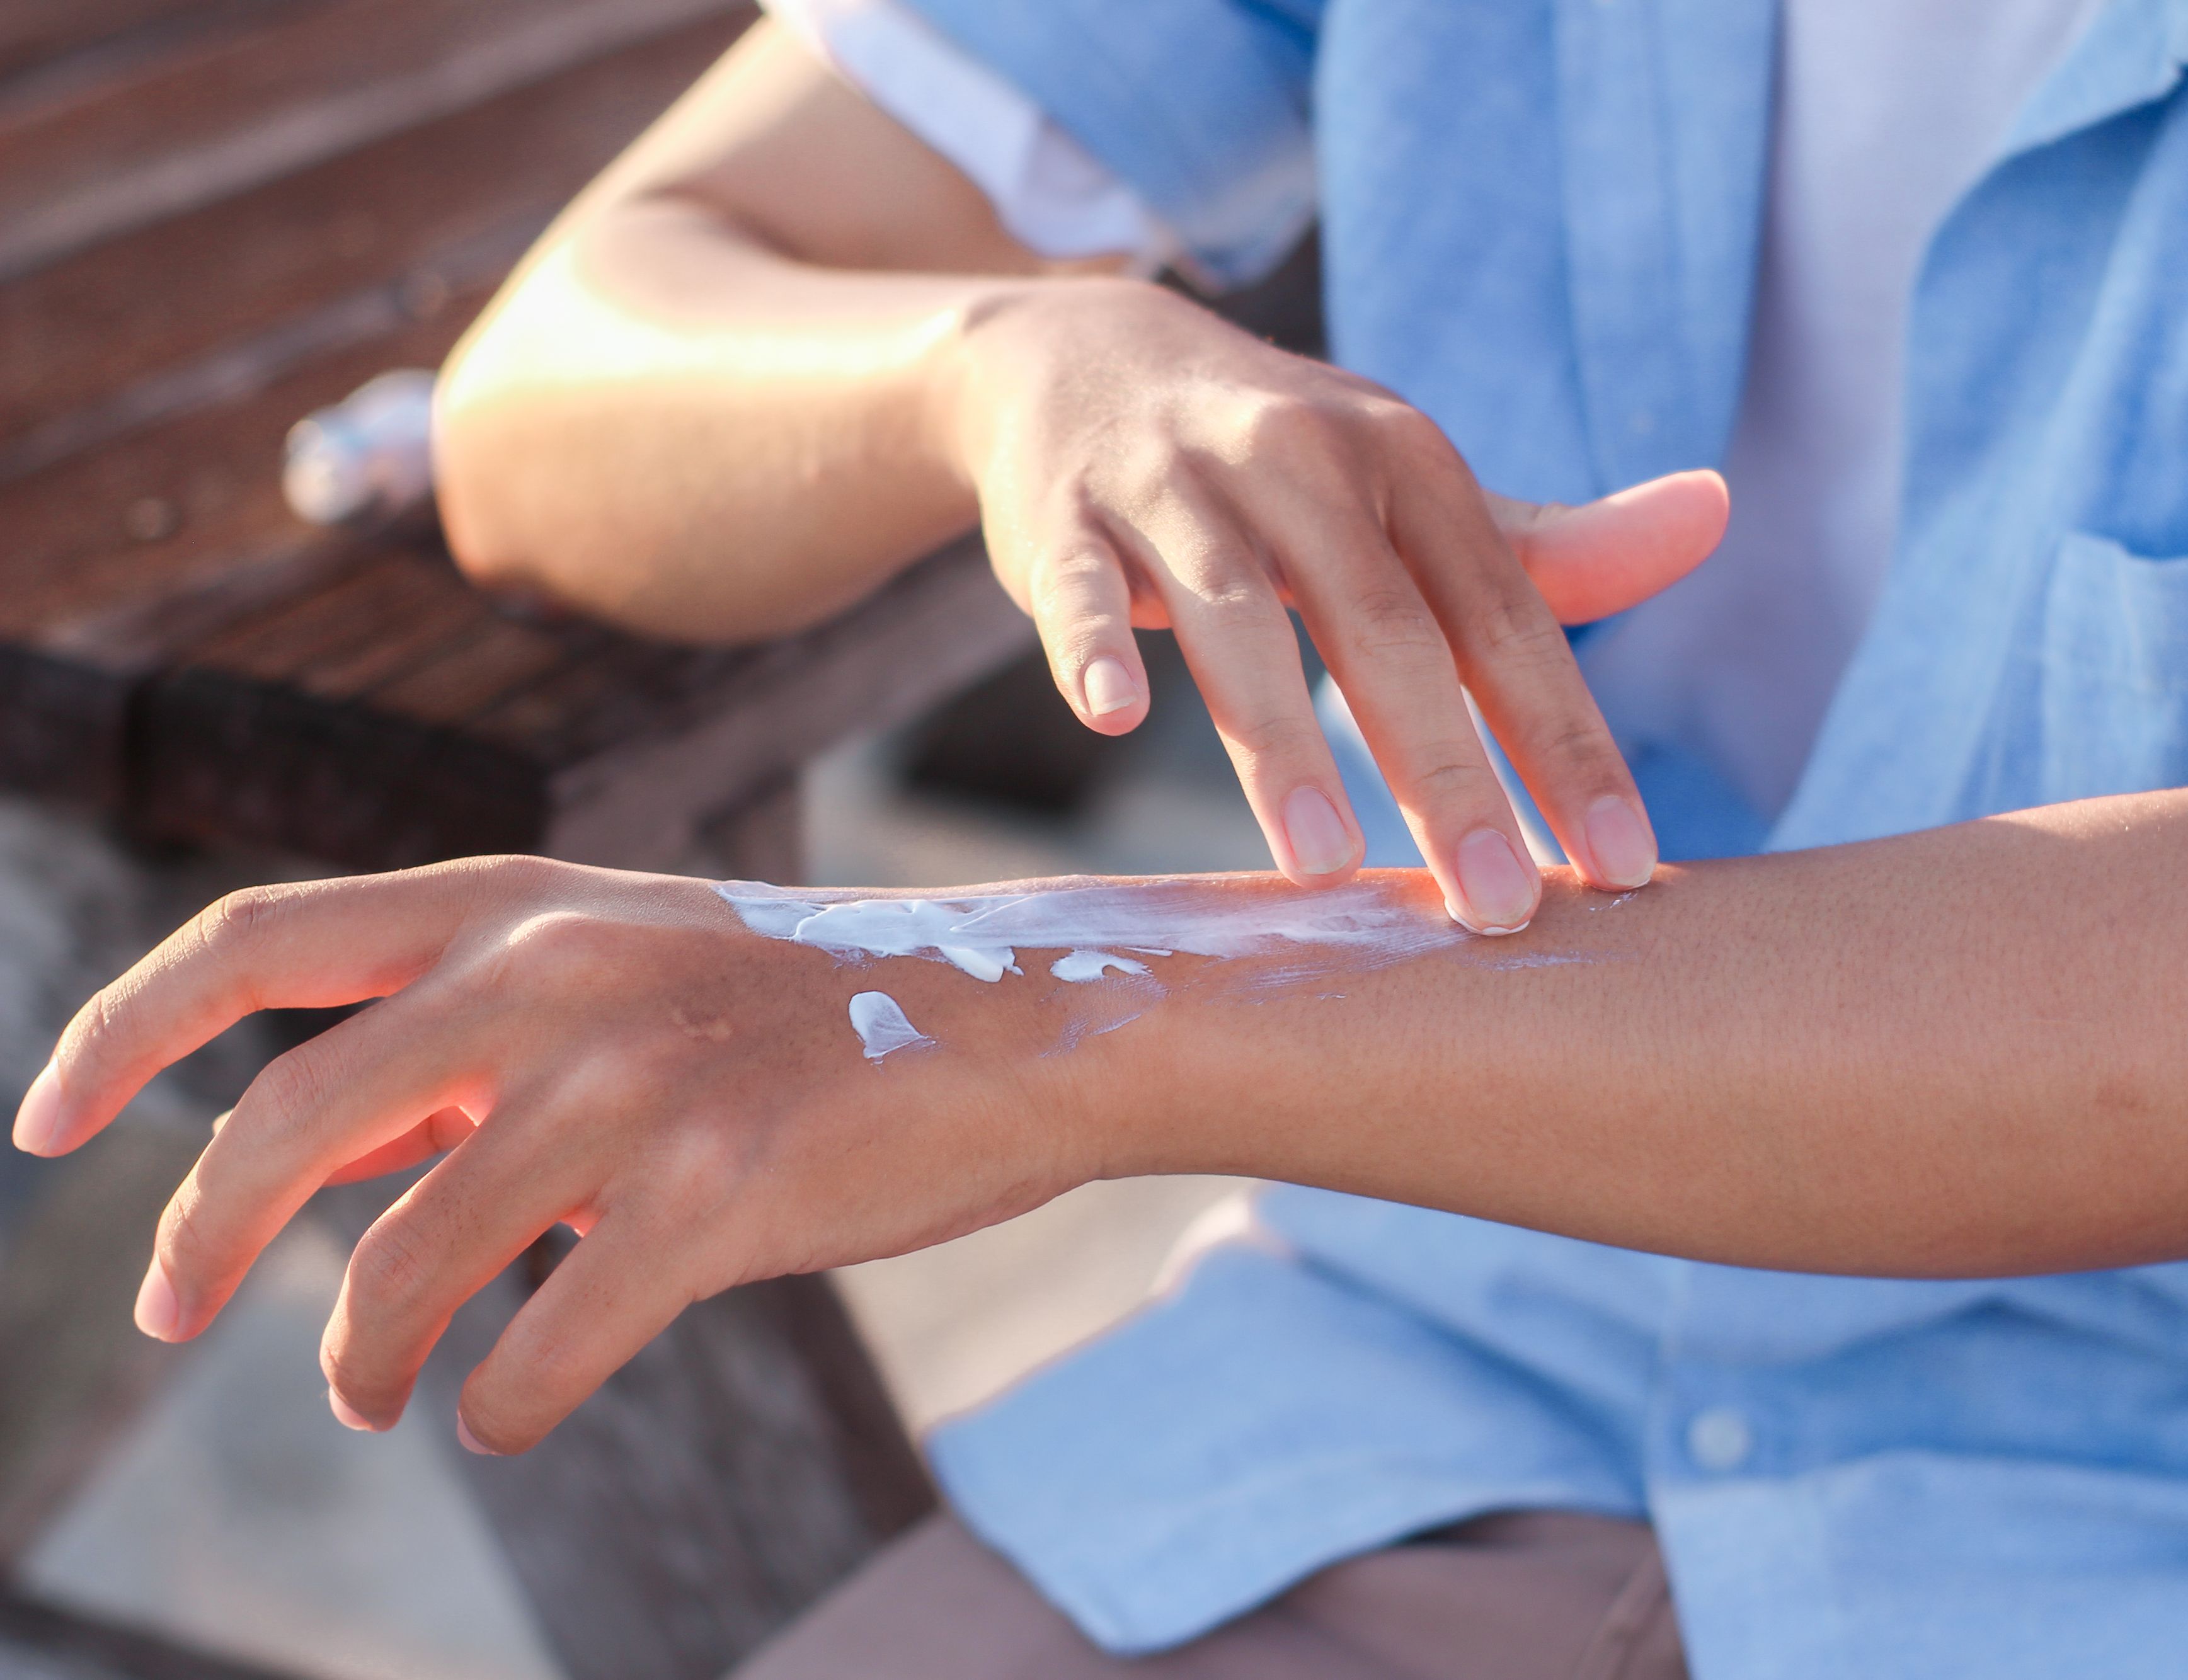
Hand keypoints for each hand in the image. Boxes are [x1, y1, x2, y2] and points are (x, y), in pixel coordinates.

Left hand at [8, 859, 1090, 1452]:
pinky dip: (497, 1404)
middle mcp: (555, 971)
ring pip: (403, 1260)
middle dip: (197, 1237)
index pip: (255, 940)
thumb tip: (321, 1162)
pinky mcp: (718, 1192)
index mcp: (520, 901)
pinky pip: (540, 1346)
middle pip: (286, 1115)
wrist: (1023, 1021)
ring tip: (382, 1392)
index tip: (49, 1126)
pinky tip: (506, 1408)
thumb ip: (472, 1037)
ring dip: (363, 1355)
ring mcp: (636, 1081)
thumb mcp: (625, 972)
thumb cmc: (811, 1011)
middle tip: (174, 1314)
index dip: (121, 1031)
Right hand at [948, 278, 1728, 930]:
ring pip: (1232, 614)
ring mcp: (1175, 481)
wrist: (1088, 358)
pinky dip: (1094, 641)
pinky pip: (1076, 584)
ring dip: (1279, 740)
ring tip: (1326, 865)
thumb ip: (1547, 539)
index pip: (1506, 618)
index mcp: (1408, 464)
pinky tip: (1114, 714)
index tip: (1622, 870)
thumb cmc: (1284, 459)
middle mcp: (1302, 459)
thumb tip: (1713, 514)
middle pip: (1385, 628)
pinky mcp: (1063, 512)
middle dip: (1446, 773)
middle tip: (1491, 907)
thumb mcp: (1412, 483)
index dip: (1566, 744)